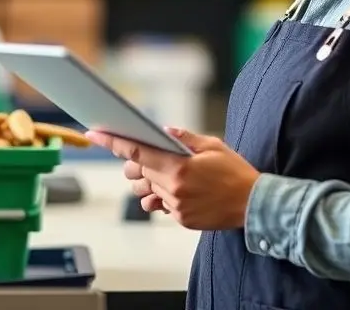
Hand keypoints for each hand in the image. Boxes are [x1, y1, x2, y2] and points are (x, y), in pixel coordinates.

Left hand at [85, 127, 260, 229]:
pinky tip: (178, 187)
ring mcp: (175, 207)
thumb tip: (163, 131)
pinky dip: (163, 194)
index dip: (113, 142)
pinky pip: (160, 204)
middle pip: (136, 171)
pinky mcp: (180, 219)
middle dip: (136, 161)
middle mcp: (173, 189)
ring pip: (146, 190)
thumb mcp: (212, 145)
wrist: (253, 204)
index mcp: (179, 168)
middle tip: (149, 153)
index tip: (96, 134)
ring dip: (150, 179)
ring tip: (168, 171)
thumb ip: (184, 138)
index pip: (137, 152)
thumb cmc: (234, 172)